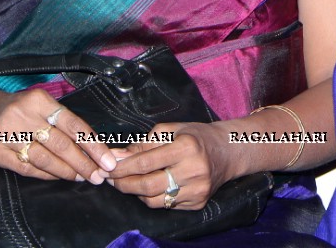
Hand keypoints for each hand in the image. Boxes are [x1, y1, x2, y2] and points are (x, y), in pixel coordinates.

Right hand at [0, 89, 117, 183]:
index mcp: (40, 100)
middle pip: (60, 144)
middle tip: (98, 176)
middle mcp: (23, 115)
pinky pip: (26, 168)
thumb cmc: (22, 110)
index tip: (107, 160)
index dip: (93, 144)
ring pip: (44, 159)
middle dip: (83, 163)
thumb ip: (64, 123)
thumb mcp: (43, 106)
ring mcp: (7, 133)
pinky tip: (59, 177)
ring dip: (66, 171)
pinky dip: (45, 175)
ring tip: (82, 178)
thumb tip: (94, 147)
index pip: (73, 124)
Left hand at [107, 122, 234, 209]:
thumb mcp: (170, 130)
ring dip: (136, 193)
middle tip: (110, 180)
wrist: (229, 151)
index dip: (122, 167)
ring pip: (155, 200)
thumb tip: (116, 157)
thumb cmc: (196, 136)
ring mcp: (197, 190)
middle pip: (148, 186)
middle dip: (124, 184)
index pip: (145, 163)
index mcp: (186, 147)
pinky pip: (167, 205)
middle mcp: (194, 170)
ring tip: (128, 183)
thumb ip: (143, 144)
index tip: (107, 168)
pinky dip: (153, 197)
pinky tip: (149, 187)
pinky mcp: (198, 203)